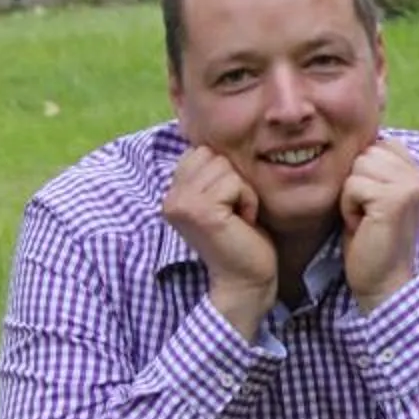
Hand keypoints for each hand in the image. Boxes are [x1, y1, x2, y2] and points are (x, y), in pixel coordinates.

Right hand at [163, 146, 276, 334]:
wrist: (246, 281)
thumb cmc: (243, 239)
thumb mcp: (223, 199)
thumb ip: (212, 174)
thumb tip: (217, 137)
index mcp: (172, 193)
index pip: (201, 151)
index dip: (225, 173)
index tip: (227, 206)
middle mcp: (170, 198)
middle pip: (212, 154)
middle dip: (234, 179)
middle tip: (234, 212)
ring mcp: (182, 204)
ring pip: (225, 166)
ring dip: (243, 191)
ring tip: (238, 218)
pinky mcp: (201, 212)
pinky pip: (235, 183)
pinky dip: (248, 200)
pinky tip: (243, 223)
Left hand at [339, 137, 418, 311]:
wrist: (383, 284)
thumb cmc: (371, 243)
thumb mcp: (376, 198)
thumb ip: (376, 170)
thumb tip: (357, 140)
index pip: (381, 144)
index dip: (365, 172)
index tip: (372, 204)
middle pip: (367, 152)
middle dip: (356, 182)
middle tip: (367, 214)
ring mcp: (411, 187)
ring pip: (358, 167)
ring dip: (351, 195)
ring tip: (364, 219)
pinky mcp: (395, 200)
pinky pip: (353, 185)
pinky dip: (348, 207)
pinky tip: (361, 226)